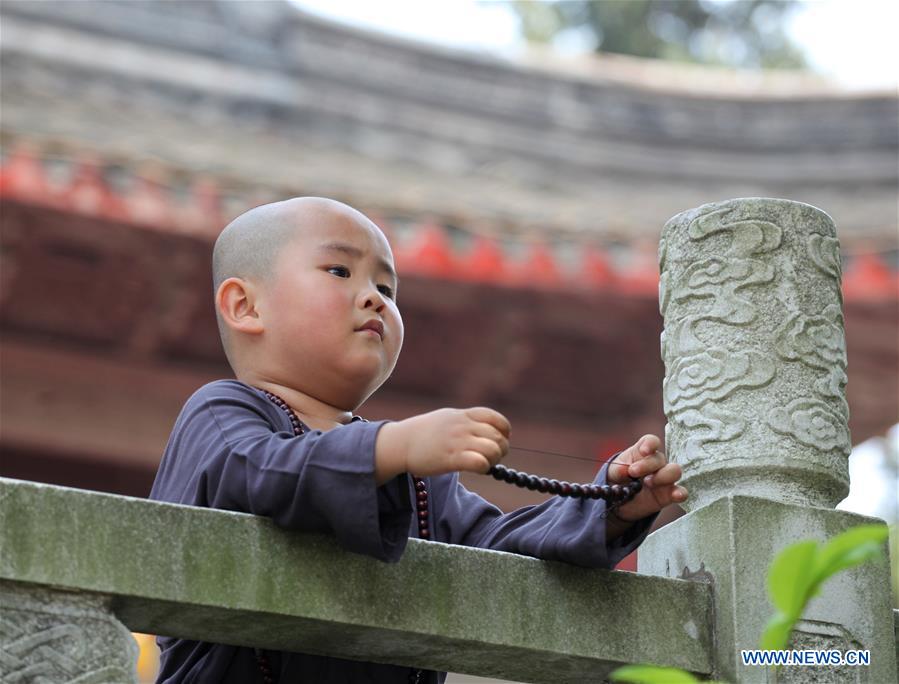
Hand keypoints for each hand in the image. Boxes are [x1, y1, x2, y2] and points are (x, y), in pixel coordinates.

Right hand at [375, 407, 509, 482]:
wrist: (401, 442)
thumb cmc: (424, 433)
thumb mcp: (447, 418)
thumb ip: (466, 421)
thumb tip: (486, 430)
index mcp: (463, 415)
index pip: (496, 419)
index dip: (504, 431)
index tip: (500, 439)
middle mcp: (463, 426)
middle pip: (498, 436)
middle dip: (501, 449)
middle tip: (492, 457)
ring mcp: (458, 442)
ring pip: (493, 449)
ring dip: (494, 459)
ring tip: (484, 463)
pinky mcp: (451, 459)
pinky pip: (480, 462)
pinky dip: (484, 467)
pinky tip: (477, 468)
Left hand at [606, 434, 686, 521]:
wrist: (620, 501)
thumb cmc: (618, 480)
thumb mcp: (613, 473)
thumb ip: (617, 470)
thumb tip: (622, 470)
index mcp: (641, 452)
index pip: (651, 441)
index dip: (650, 444)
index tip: (644, 451)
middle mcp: (656, 463)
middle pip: (660, 458)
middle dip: (647, 464)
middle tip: (633, 472)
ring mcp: (663, 478)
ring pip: (674, 471)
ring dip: (663, 476)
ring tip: (648, 483)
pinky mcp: (668, 494)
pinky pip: (680, 491)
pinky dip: (680, 492)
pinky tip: (677, 495)